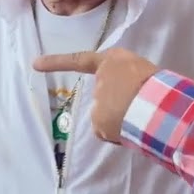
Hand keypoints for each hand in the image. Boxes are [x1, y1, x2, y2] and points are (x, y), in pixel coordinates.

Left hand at [33, 48, 159, 143]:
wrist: (159, 103)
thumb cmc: (158, 84)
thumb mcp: (142, 70)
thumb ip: (127, 77)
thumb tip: (128, 96)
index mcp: (112, 60)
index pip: (80, 60)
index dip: (57, 62)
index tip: (34, 64)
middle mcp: (100, 80)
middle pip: (103, 96)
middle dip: (118, 104)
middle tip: (140, 107)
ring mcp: (97, 101)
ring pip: (107, 116)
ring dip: (120, 119)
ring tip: (141, 118)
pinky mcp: (98, 122)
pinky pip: (108, 132)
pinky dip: (118, 133)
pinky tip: (133, 131)